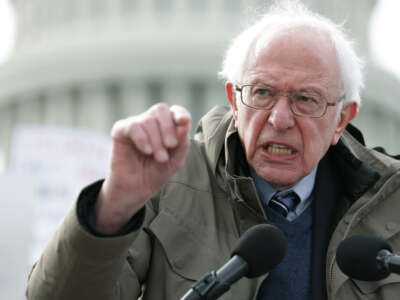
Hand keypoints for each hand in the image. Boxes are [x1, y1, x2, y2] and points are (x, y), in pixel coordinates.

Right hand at [94, 103, 190, 233]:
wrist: (136, 190)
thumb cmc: (156, 173)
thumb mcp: (175, 160)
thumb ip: (182, 142)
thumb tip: (184, 122)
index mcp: (166, 126)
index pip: (174, 110)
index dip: (180, 113)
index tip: (184, 121)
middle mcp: (150, 122)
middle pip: (161, 110)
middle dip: (168, 127)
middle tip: (171, 146)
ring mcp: (135, 125)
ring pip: (148, 120)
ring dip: (157, 141)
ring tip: (160, 158)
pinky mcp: (120, 131)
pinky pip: (132, 126)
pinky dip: (142, 138)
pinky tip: (146, 151)